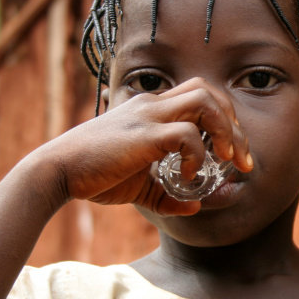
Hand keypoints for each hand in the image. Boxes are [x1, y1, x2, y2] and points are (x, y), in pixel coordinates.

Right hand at [32, 77, 252, 215]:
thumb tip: (197, 207)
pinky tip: (190, 175)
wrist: (56, 173)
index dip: (225, 120)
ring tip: (226, 160)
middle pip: (211, 91)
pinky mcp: (144, 134)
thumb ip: (170, 195)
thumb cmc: (95, 176)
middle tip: (242, 160)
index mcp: (153, 110)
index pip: (201, 96)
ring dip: (225, 130)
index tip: (234, 154)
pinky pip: (186, 133)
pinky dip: (198, 154)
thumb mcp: (140, 187)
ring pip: (205, 101)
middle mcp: (153, 105)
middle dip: (235, 125)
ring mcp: (149, 116)